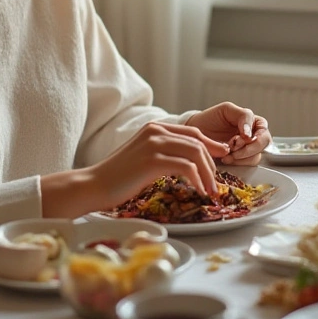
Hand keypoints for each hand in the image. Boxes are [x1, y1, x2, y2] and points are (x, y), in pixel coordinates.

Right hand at [89, 121, 227, 205]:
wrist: (94, 185)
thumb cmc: (117, 177)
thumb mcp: (143, 157)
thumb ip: (163, 153)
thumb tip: (187, 163)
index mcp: (154, 128)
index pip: (192, 132)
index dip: (210, 145)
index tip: (222, 157)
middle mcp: (155, 131)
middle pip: (197, 142)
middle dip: (212, 162)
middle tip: (216, 182)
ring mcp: (154, 144)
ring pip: (195, 153)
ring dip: (208, 174)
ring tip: (210, 190)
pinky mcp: (153, 160)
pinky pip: (186, 167)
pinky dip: (197, 179)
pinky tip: (198, 191)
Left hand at [185, 102, 271, 165]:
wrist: (196, 132)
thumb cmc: (210, 119)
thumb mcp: (226, 109)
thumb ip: (242, 116)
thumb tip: (250, 134)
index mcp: (251, 120)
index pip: (262, 127)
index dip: (254, 133)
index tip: (243, 137)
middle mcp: (253, 134)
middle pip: (264, 142)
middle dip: (250, 148)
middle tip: (234, 148)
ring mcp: (248, 148)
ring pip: (257, 155)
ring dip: (243, 157)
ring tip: (227, 155)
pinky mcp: (241, 160)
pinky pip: (248, 164)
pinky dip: (238, 163)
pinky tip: (226, 159)